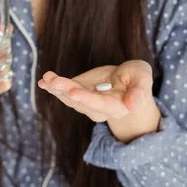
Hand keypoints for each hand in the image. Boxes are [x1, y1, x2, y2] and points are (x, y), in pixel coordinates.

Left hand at [38, 60, 160, 141]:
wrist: (127, 79)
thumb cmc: (137, 77)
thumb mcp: (143, 78)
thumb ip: (140, 92)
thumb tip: (133, 106)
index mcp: (117, 107)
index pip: (100, 104)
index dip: (87, 98)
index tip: (74, 91)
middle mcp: (99, 109)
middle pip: (80, 101)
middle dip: (66, 91)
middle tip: (54, 81)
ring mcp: (86, 102)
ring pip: (68, 97)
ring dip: (56, 87)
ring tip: (47, 77)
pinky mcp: (77, 93)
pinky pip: (63, 92)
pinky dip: (52, 86)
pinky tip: (43, 81)